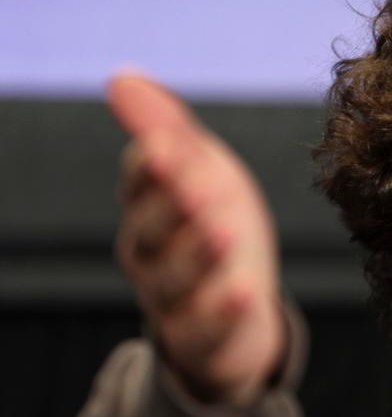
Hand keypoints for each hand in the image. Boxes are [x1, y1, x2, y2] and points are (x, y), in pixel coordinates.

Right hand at [111, 74, 284, 405]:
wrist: (240, 305)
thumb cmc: (215, 225)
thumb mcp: (200, 172)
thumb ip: (166, 129)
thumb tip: (120, 78)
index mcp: (147, 209)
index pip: (140, 185)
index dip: (152, 167)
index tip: (167, 143)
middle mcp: (149, 255)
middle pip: (151, 232)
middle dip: (171, 207)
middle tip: (194, 184)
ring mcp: (172, 300)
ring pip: (175, 281)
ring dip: (197, 255)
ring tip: (223, 232)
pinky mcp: (201, 339)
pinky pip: (205, 330)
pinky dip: (222, 312)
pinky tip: (245, 292)